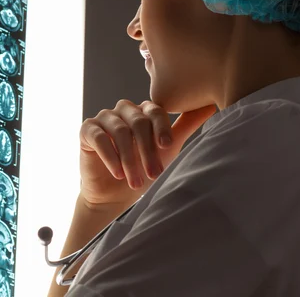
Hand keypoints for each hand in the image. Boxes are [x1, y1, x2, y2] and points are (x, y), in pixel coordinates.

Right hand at [79, 100, 215, 209]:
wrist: (117, 193)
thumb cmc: (145, 167)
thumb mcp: (169, 147)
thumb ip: (186, 124)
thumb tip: (212, 105)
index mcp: (143, 110)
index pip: (154, 111)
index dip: (161, 128)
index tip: (167, 146)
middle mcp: (123, 109)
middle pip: (138, 121)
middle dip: (147, 150)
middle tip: (154, 173)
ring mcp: (104, 118)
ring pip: (119, 130)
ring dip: (129, 158)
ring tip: (136, 181)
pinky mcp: (87, 130)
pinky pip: (98, 137)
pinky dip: (110, 156)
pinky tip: (118, 173)